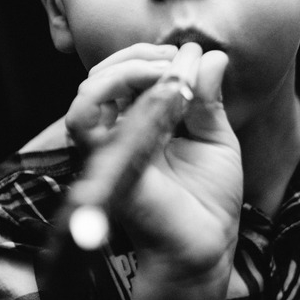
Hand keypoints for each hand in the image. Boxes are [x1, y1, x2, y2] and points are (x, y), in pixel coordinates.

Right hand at [66, 43, 242, 282]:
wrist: (207, 245)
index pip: (125, 77)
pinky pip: (83, 121)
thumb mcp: (217, 139)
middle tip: (173, 57)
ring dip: (126, 68)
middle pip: (101, 77)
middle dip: (136, 55)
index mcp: (140, 125)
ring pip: (87, 92)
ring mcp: (108, 149)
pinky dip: (112, 90)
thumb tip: (212, 55)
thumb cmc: (210, 199)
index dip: (151, 56)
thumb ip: (208, 99)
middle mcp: (118, 134)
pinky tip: (154, 87)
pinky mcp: (105, 163)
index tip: (187, 55)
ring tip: (164, 69)